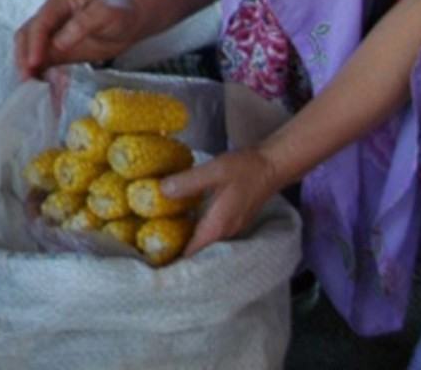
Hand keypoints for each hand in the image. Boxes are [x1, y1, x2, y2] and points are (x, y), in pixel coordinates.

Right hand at [13, 0, 144, 77]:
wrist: (129, 24)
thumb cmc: (119, 13)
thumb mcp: (105, 14)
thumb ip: (81, 25)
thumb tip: (57, 44)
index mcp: (58, 2)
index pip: (40, 23)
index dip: (34, 43)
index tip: (34, 63)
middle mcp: (49, 16)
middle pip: (26, 35)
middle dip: (23, 56)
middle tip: (26, 78)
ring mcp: (50, 34)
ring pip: (28, 49)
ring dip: (26, 66)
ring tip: (31, 86)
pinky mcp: (55, 50)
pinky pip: (41, 62)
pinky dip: (38, 74)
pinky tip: (42, 87)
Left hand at [159, 147, 286, 259]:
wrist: (272, 165)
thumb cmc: (244, 168)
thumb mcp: (213, 171)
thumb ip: (186, 182)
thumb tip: (159, 191)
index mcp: (218, 227)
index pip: (192, 252)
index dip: (171, 256)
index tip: (150, 255)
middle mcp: (225, 233)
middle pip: (196, 250)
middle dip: (175, 248)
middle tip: (148, 242)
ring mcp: (230, 228)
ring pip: (203, 241)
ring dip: (185, 238)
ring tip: (159, 231)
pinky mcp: (232, 219)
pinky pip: (209, 231)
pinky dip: (195, 229)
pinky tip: (182, 217)